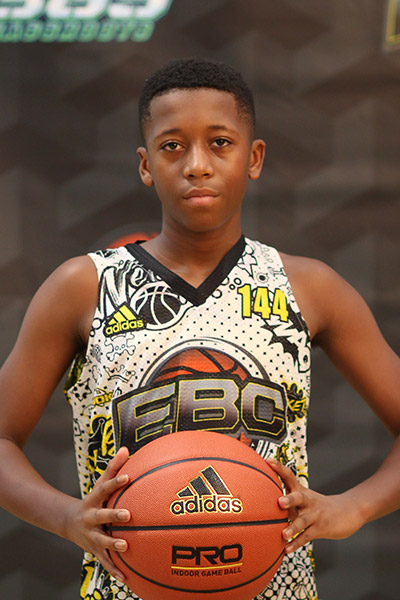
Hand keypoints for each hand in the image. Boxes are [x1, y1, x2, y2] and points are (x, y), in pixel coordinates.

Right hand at [64, 447, 130, 582]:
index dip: (115, 482)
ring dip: (113, 544)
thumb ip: (113, 467)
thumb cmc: (93, 500)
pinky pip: (105, 561)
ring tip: (126, 546)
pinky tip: (126, 577)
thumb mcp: (100, 484)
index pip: (105, 488)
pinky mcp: (94, 550)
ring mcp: (91, 535)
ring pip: (102, 541)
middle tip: (128, 515)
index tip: (128, 476)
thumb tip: (126, 448)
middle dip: (114, 515)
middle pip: (102, 516)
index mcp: (94, 500)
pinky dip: (114, 570)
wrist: (68, 522)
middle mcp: (90, 518)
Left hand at [267, 458, 364, 553]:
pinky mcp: (321, 528)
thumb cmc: (317, 506)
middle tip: (279, 502)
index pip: (289, 476)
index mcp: (301, 491)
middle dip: (289, 499)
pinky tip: (286, 549)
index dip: (279, 468)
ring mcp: (315, 514)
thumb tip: (263, 506)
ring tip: (283, 534)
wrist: (347, 511)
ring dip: (293, 527)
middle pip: (298, 497)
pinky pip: (307, 536)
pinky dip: (296, 543)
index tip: (267, 461)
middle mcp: (308, 501)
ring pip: (303, 520)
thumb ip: (287, 500)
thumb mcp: (304, 498)